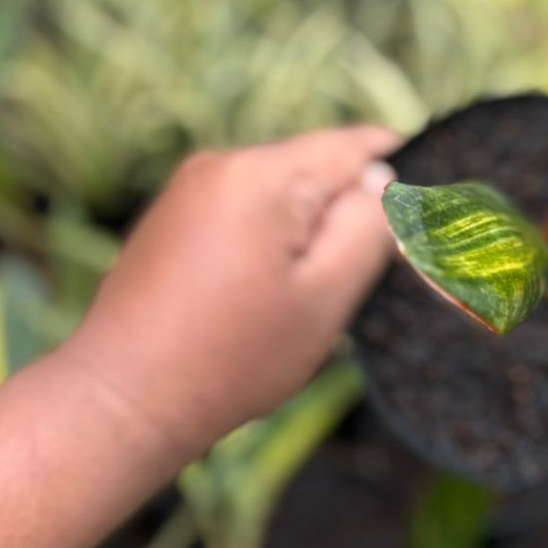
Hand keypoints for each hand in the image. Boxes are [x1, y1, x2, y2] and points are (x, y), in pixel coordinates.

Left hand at [61, 127, 398, 461]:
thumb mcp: (323, 297)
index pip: (357, 144)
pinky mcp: (174, 212)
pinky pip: (248, 204)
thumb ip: (368, 227)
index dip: (400, 171)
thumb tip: (386, 178)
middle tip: (360, 274)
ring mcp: (192, 184)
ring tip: (305, 291)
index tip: (427, 209)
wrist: (120, 403)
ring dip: (309, 225)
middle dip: (348, 209)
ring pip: (285, 187)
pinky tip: (264, 290)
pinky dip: (272, 235)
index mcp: (263, 174)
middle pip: (318, 165)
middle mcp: (223, 162)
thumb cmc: (231, 359)